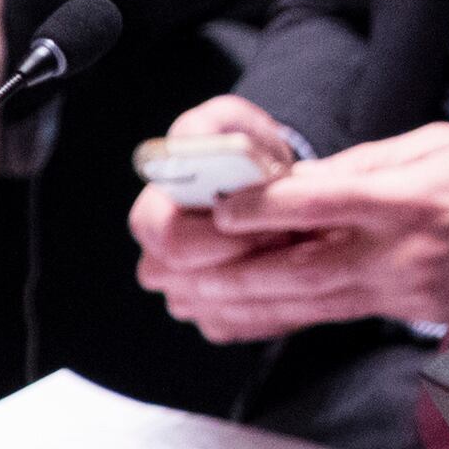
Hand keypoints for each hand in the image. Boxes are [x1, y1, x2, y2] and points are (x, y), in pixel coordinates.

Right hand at [126, 94, 314, 332]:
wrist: (268, 183)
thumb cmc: (242, 149)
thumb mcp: (226, 122)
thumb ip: (208, 128)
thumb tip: (194, 146)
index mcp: (154, 213)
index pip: (171, 242)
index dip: (224, 235)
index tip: (271, 219)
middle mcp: (158, 258)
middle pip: (187, 284)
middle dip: (248, 263)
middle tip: (291, 238)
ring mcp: (182, 291)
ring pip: (215, 309)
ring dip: (261, 285)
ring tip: (293, 251)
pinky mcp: (212, 315)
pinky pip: (236, 326)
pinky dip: (270, 306)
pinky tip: (292, 276)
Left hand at [141, 122, 448, 343]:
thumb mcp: (438, 143)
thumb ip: (367, 164)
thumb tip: (301, 180)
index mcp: (414, 197)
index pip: (328, 202)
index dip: (268, 207)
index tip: (223, 207)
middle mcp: (407, 250)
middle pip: (304, 270)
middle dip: (231, 276)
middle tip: (178, 275)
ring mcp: (409, 290)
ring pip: (311, 303)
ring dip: (245, 305)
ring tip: (192, 302)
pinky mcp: (413, 312)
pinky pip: (334, 316)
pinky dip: (282, 318)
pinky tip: (245, 317)